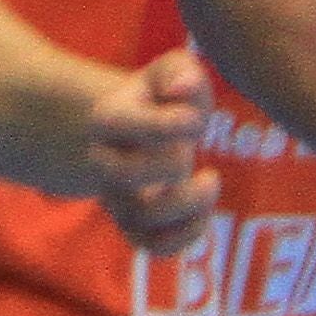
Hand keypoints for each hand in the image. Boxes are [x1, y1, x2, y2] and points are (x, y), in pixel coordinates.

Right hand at [81, 45, 219, 250]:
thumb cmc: (164, 98)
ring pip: (140, 218)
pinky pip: (154, 245)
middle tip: (191, 153)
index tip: (194, 118)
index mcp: (108, 118)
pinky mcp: (137, 224)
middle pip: (119, 175)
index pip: (119, 124)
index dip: (164, 124)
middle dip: (167, 165)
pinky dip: (186, 235)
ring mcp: (119, 197)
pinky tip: (205, 209)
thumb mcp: (173, 70)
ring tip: (210, 180)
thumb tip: (182, 91)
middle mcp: (105, 161)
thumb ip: (181, 71)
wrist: (144, 131)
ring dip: (186, 204)